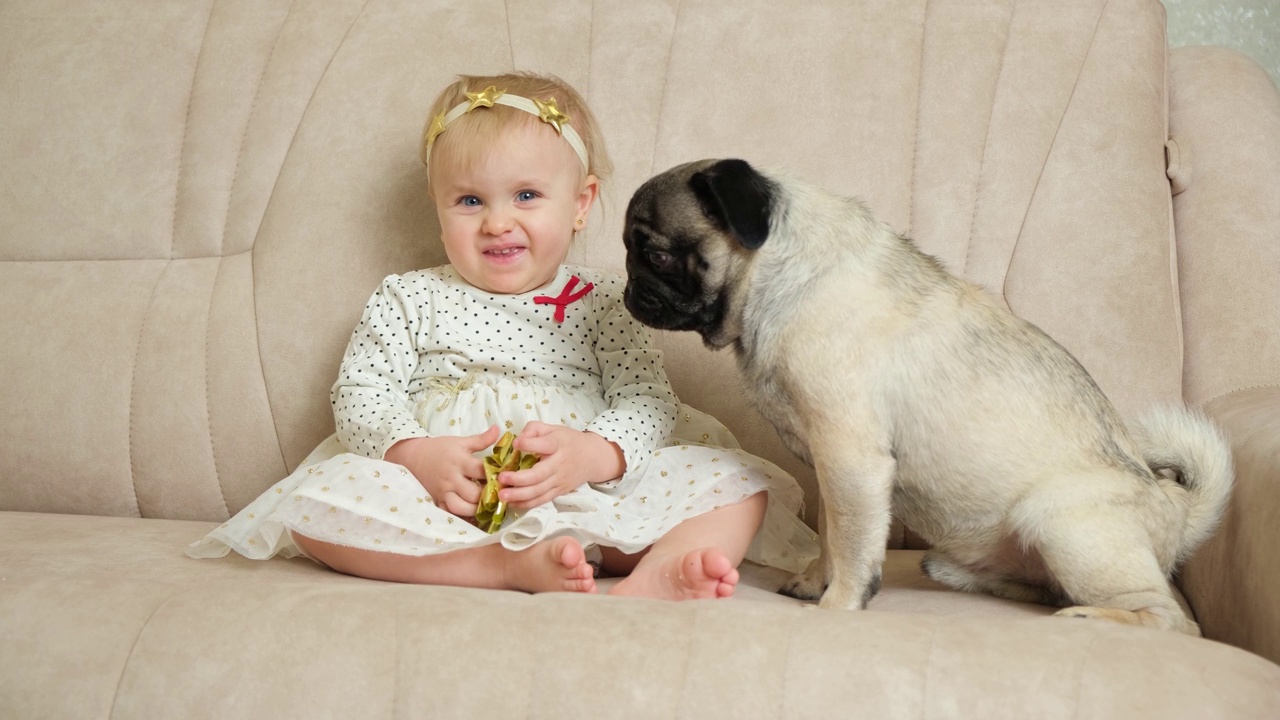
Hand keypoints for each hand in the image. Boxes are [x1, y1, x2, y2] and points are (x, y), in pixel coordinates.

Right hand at [384, 425, 499, 516]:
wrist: (414, 457)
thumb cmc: (440, 448)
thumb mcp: (460, 441)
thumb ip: (481, 439)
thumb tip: (499, 429)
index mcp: (459, 461)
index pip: (480, 470)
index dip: (495, 475)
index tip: (506, 477)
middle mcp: (451, 478)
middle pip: (473, 493)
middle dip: (488, 496)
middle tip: (500, 495)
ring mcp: (444, 492)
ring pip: (461, 507)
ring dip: (476, 509)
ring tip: (488, 506)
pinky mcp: (438, 500)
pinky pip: (450, 514)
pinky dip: (462, 517)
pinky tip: (474, 516)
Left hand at [498, 422, 626, 509]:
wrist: (592, 457)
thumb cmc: (568, 441)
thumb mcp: (553, 428)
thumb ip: (534, 429)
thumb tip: (518, 440)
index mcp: (558, 445)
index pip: (545, 445)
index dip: (529, 444)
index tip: (516, 444)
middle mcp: (559, 464)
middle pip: (539, 475)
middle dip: (519, 479)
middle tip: (501, 478)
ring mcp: (559, 480)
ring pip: (539, 491)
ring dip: (519, 495)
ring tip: (503, 495)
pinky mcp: (559, 491)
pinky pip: (542, 500)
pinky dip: (527, 504)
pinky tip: (512, 503)